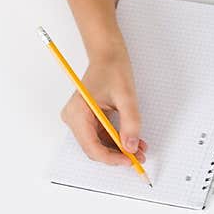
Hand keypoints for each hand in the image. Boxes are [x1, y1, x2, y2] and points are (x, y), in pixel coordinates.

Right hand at [61, 39, 147, 168]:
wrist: (107, 53)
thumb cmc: (112, 67)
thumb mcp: (126, 95)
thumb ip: (130, 122)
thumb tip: (131, 147)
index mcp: (77, 113)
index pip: (92, 147)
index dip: (112, 158)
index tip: (130, 160)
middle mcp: (74, 119)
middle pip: (94, 148)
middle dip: (117, 155)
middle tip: (138, 157)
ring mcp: (79, 119)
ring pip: (99, 144)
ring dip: (119, 149)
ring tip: (139, 149)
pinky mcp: (87, 118)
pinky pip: (101, 135)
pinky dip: (116, 139)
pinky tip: (132, 141)